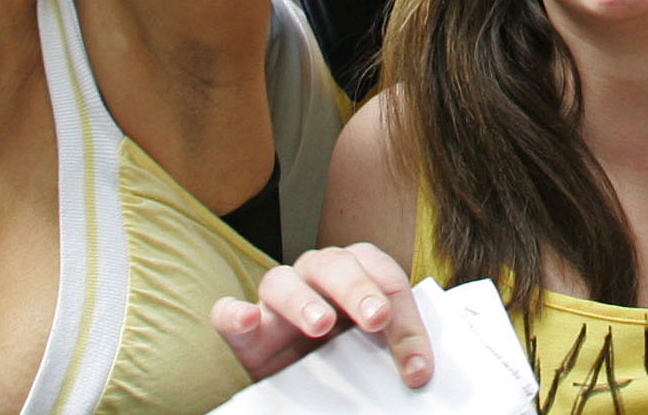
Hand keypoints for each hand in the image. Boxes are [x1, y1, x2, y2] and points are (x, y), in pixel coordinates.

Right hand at [212, 243, 432, 387]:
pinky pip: (227, 312)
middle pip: (335, 264)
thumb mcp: (371, 347)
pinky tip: (247, 319)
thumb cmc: (341, 355)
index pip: (384, 277)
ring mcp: (276, 300)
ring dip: (302, 300)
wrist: (298, 383)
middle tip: (377, 318)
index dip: (405, 318)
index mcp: (355, 272)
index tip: (417, 364)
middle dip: (358, 289)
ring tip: (320, 324)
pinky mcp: (244, 331)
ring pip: (281, 280)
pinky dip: (234, 312)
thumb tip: (420, 372)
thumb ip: (393, 347)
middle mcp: (314, 276)